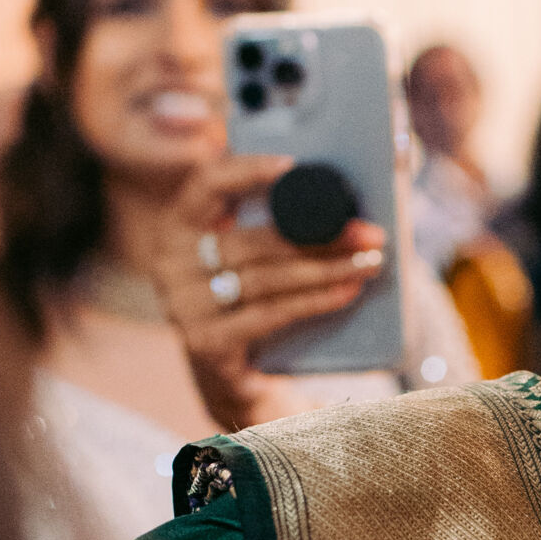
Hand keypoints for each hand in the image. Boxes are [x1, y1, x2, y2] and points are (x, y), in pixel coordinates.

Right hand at [149, 155, 383, 429]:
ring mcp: (185, 306)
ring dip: (326, 269)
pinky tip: (346, 292)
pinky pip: (268, 315)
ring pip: (266, 278)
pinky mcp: (207, 343)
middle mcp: (171, 263)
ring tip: (369, 263)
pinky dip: (312, 301)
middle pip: (253, 240)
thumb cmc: (248, 297)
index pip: (207, 183)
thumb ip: (272, 215)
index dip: (247, 170)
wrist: (232, 373)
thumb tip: (349, 174)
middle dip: (318, 234)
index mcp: (178, 224)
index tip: (293, 166)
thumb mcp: (245, 253)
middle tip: (369, 233)